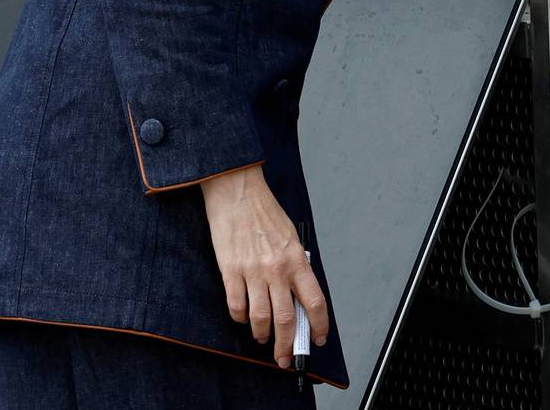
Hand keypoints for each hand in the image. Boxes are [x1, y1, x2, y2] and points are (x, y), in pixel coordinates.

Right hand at [200, 165, 329, 367]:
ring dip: (262, 334)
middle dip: (287, 345)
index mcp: (297, 260)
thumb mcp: (291, 237)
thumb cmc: (264, 212)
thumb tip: (298, 296)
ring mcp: (253, 272)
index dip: (319, 326)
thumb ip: (295, 266)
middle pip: (287, 319)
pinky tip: (242, 318)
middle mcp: (277, 269)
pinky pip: (236, 306)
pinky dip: (239, 318)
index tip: (317, 339)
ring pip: (261, 318)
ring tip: (262, 337)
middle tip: (285, 357)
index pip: (315, 302)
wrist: (237, 191)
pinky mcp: (230, 271)